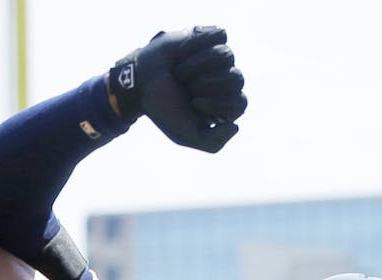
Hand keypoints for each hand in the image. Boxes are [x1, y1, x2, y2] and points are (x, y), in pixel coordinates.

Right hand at [108, 26, 246, 152]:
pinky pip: (220, 34)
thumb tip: (236, 125)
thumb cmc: (164, 108)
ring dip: (197, 64)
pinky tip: (184, 53)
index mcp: (225, 106)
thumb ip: (214, 143)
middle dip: (206, 83)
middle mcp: (225, 82)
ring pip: (227, 55)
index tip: (193, 104)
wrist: (140, 82)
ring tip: (180, 71)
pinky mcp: (209, 38)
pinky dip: (198, 44)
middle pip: (236, 78)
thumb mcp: (186, 136)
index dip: (216, 103)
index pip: (240, 102)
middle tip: (186, 87)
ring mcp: (219, 59)